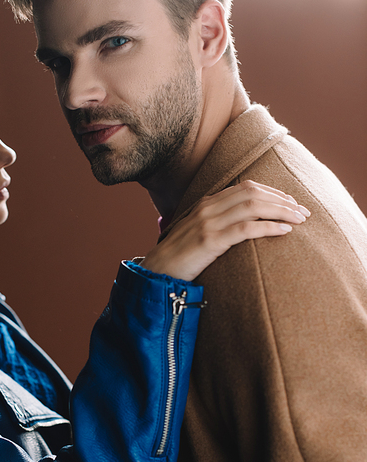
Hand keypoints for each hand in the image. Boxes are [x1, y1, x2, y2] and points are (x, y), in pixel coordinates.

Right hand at [141, 181, 309, 280]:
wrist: (157, 273)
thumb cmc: (179, 258)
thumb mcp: (197, 234)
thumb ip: (216, 225)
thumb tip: (240, 226)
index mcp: (206, 203)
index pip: (246, 188)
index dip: (272, 192)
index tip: (291, 202)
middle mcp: (208, 208)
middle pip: (253, 193)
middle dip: (283, 200)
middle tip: (303, 212)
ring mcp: (208, 223)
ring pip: (253, 206)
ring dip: (281, 211)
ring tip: (299, 220)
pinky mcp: (210, 241)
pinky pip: (245, 229)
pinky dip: (268, 227)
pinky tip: (284, 231)